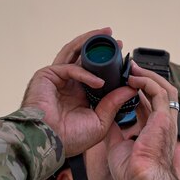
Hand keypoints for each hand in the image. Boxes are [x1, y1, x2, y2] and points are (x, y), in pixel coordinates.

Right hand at [21, 27, 135, 156]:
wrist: (49, 144)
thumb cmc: (70, 139)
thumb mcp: (100, 121)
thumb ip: (114, 103)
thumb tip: (132, 87)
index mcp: (80, 95)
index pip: (96, 73)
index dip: (110, 65)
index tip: (125, 60)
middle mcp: (68, 84)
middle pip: (85, 58)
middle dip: (101, 47)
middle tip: (118, 42)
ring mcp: (57, 78)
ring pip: (74, 53)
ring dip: (90, 43)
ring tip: (106, 35)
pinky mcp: (47, 75)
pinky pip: (70, 68)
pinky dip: (85, 73)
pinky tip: (99, 82)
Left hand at [105, 61, 179, 179]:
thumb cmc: (132, 174)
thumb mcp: (117, 147)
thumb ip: (114, 131)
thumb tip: (104, 119)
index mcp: (153, 132)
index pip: (147, 106)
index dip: (136, 93)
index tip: (123, 84)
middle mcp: (163, 124)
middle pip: (159, 94)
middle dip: (145, 79)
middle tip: (128, 70)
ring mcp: (166, 120)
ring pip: (163, 88)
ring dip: (147, 76)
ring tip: (131, 68)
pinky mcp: (164, 118)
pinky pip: (159, 92)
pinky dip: (147, 81)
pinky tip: (133, 77)